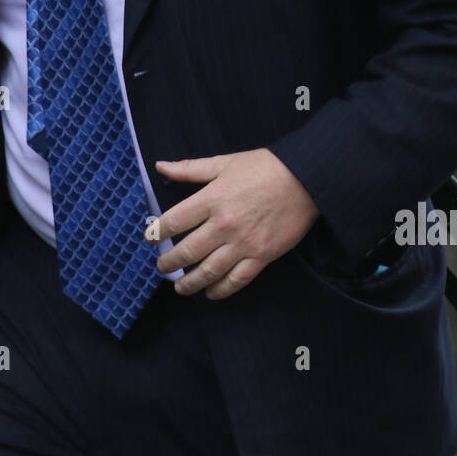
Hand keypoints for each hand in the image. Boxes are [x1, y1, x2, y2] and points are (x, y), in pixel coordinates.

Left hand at [145, 149, 320, 298]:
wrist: (306, 179)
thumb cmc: (264, 167)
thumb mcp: (224, 162)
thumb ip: (190, 168)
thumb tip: (160, 166)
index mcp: (212, 199)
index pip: (174, 221)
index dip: (157, 232)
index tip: (150, 239)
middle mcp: (224, 225)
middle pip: (187, 251)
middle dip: (170, 263)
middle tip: (162, 267)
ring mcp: (243, 243)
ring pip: (208, 272)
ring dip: (189, 283)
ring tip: (179, 287)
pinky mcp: (261, 256)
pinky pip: (236, 280)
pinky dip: (220, 291)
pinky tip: (210, 293)